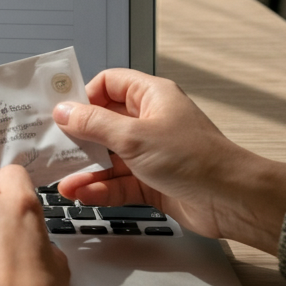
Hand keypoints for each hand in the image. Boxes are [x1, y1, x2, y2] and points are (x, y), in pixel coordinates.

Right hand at [54, 69, 285, 254]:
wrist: (232, 201)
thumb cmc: (196, 160)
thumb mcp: (134, 137)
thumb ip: (93, 124)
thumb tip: (64, 111)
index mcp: (151, 97)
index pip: (108, 84)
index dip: (84, 96)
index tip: (62, 112)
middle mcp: (149, 122)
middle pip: (102, 124)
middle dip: (78, 139)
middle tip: (53, 148)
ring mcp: (149, 153)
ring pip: (106, 157)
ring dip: (85, 170)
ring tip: (65, 181)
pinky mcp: (149, 181)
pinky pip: (116, 182)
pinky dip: (99, 188)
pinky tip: (84, 194)